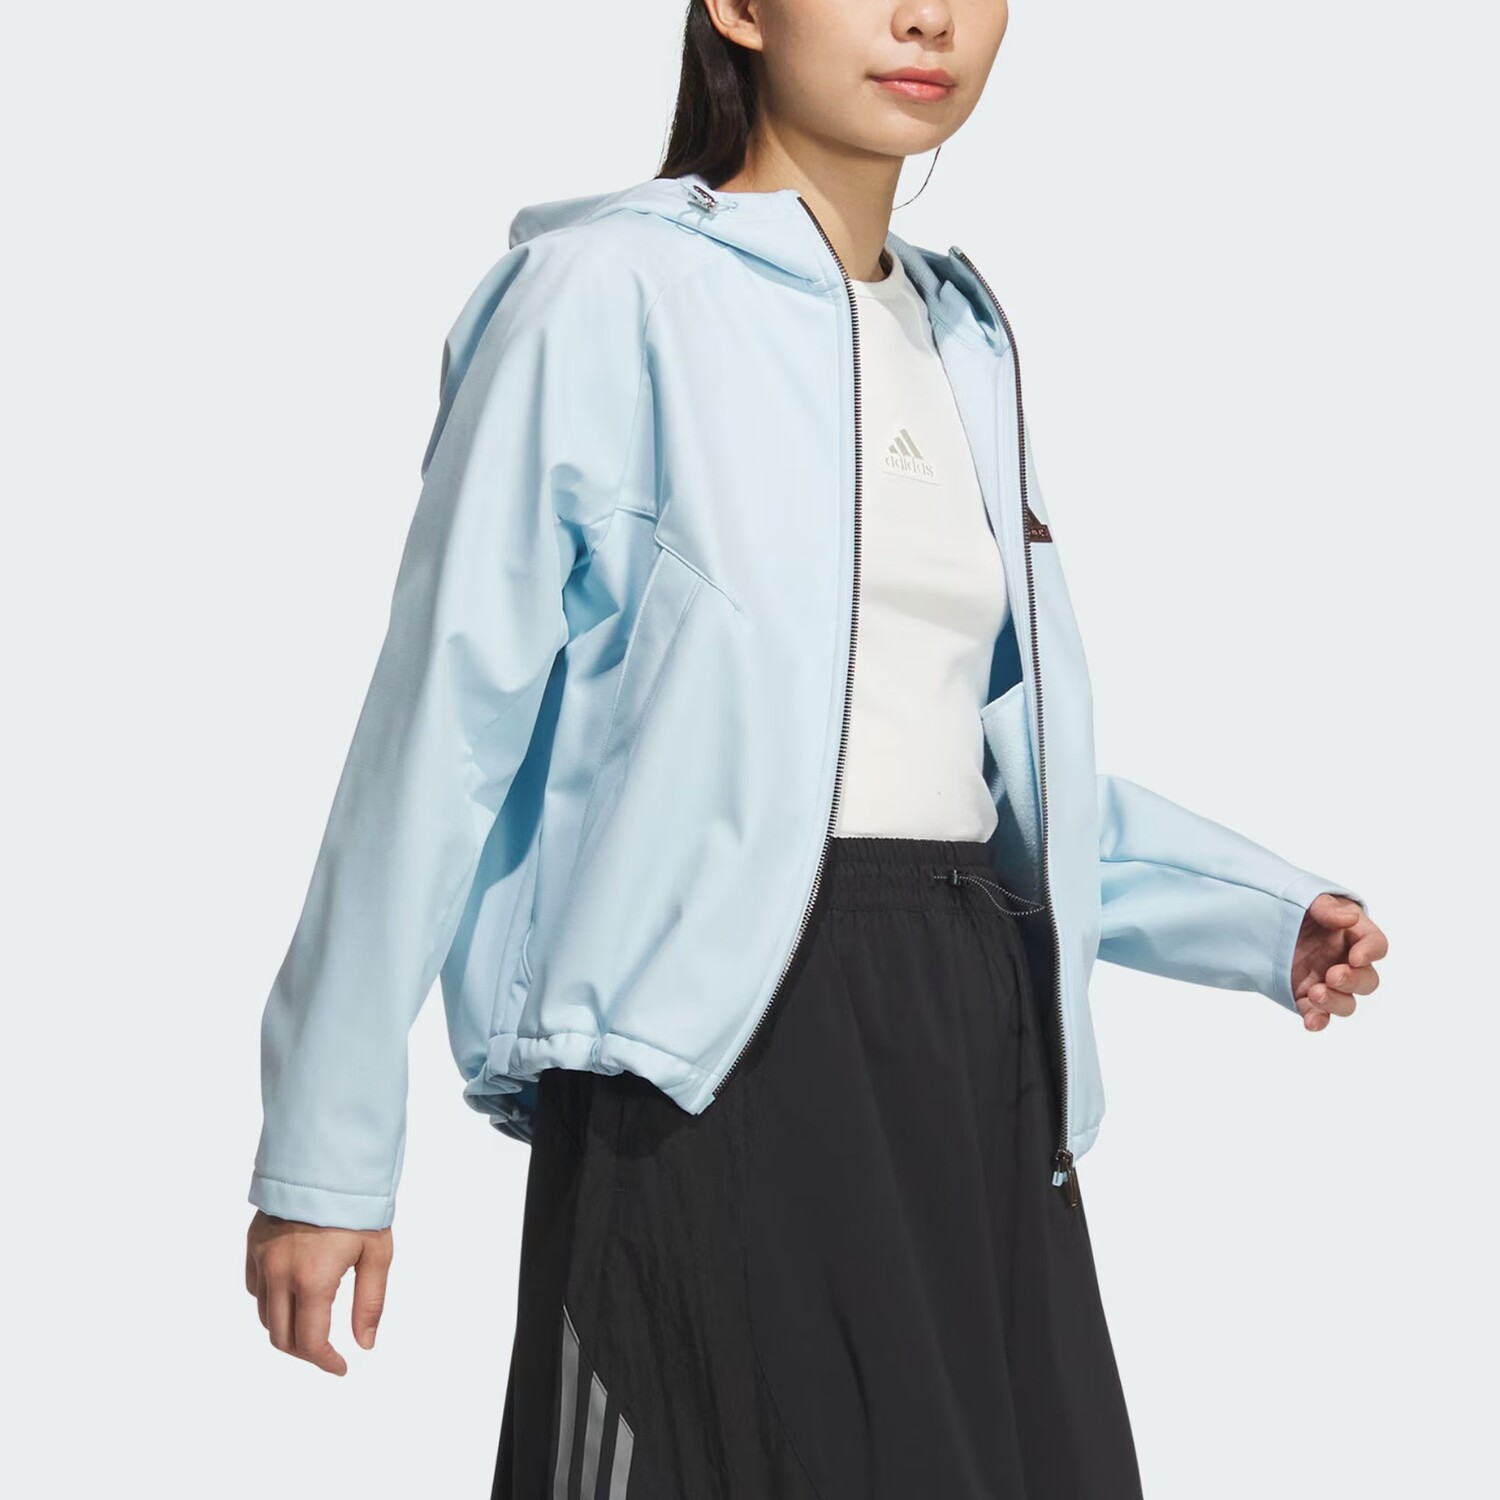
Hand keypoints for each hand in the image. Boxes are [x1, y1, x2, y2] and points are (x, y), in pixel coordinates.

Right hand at [245, 1210, 392, 1374]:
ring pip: (264, 1314)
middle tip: (327, 1352)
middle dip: (304, 1352)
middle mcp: (279, 1273)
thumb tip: (364, 1344)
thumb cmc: (358, 1203)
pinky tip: (292, 1294)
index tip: (340, 1367)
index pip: (310, 1342)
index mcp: (312, 1279)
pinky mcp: (253, 1244)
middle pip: (280, 1337)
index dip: (325, 1362)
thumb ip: (370, 1302)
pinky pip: (254, 1287)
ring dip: (285, 1328)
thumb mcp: (377, 1253)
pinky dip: (270, 1301)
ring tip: (312, 1325)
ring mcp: (261, 1259)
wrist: (329, 1157)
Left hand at [1291, 892, 1386, 1031]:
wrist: (1263, 920)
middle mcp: (1345, 961)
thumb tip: (1349, 918)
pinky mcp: (1307, 996)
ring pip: (1347, 1002)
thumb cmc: (1296, 907)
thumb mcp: (1309, 899)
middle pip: (1367, 981)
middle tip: (1333, 975)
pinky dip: (1318, 1020)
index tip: (1355, 957)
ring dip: (1336, 1002)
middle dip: (1353, 981)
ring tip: (1316, 993)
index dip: (1371, 953)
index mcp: (1353, 934)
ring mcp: (1327, 982)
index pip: (1376, 945)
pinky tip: (1311, 1022)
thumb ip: (1327, 907)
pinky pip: (1318, 1015)